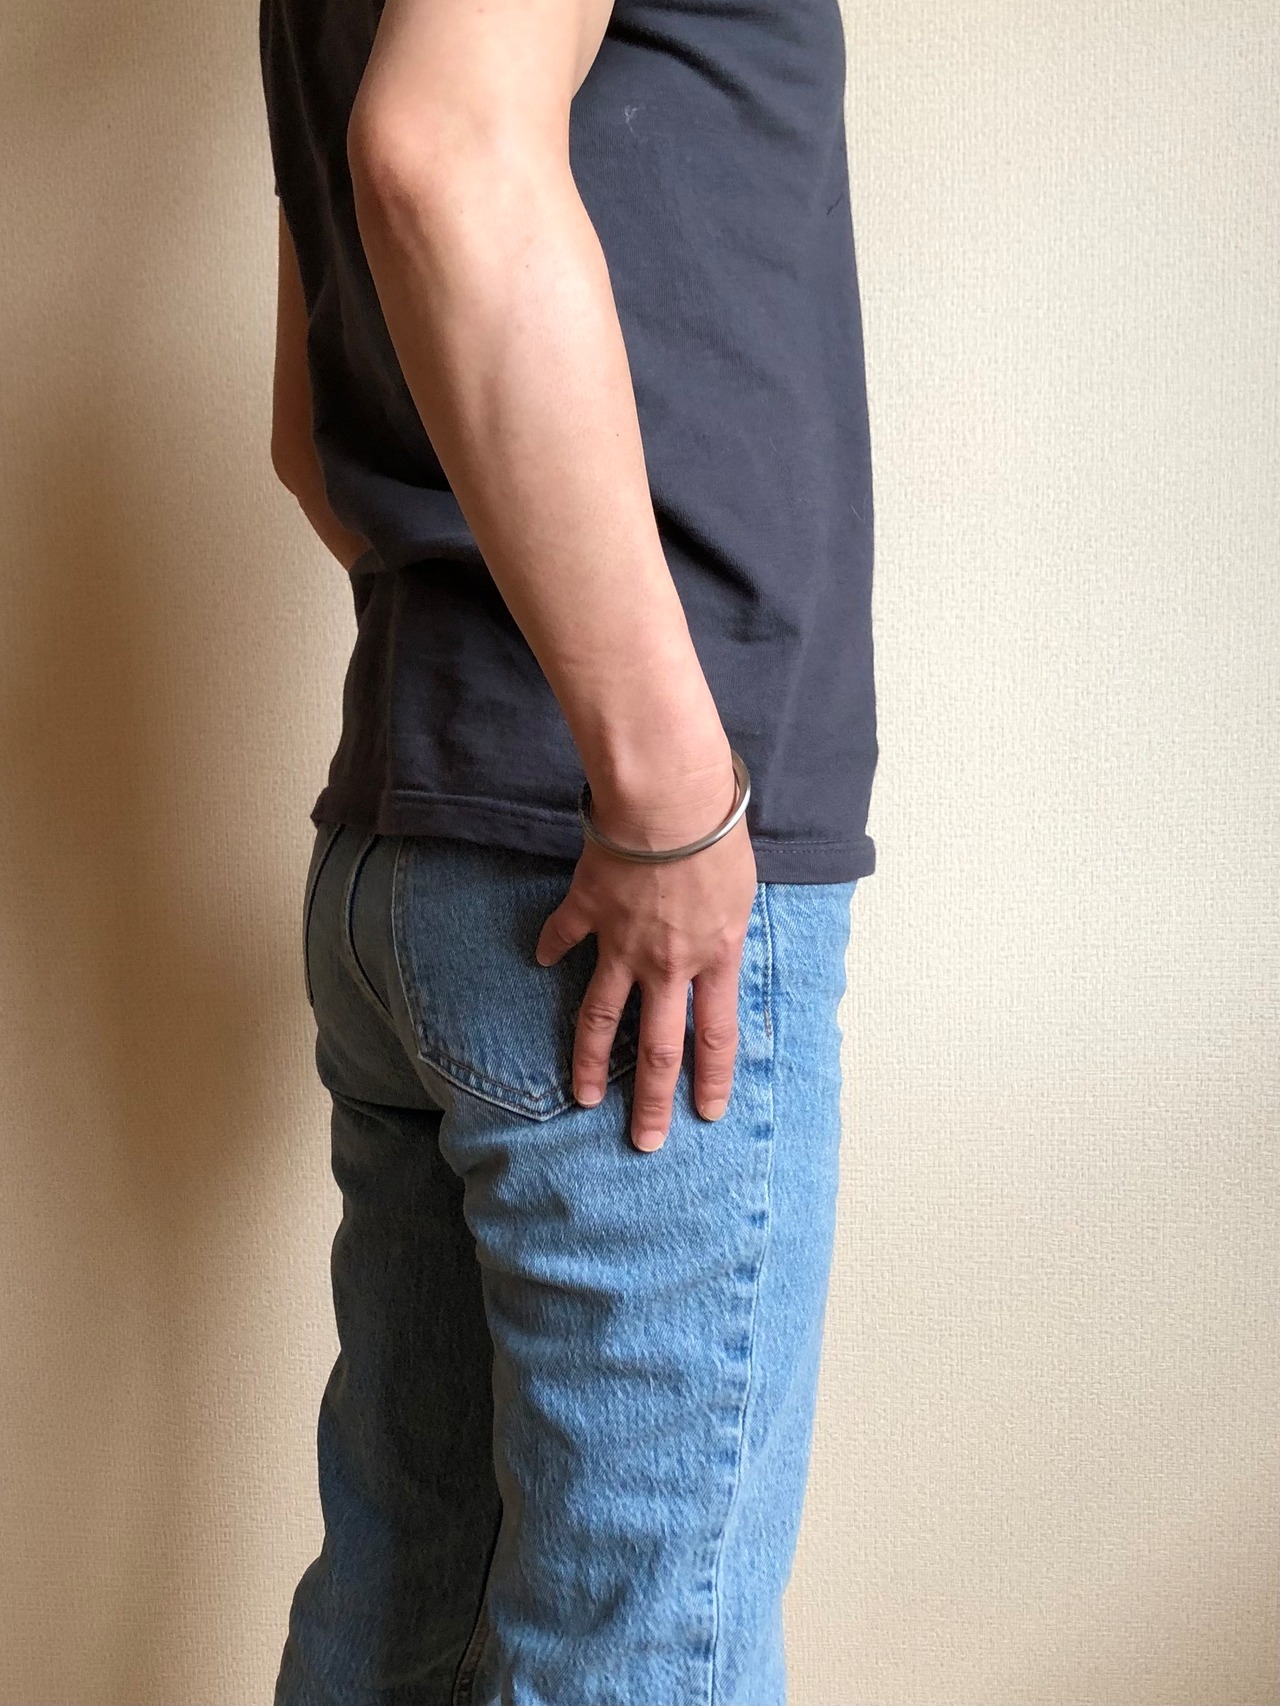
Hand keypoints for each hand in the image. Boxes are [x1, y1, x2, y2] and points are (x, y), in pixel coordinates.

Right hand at [534, 762, 757, 1151]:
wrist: (671, 802)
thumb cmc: (718, 833)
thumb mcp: (743, 890)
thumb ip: (727, 927)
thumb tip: (720, 942)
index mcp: (715, 958)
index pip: (715, 1037)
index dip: (711, 1079)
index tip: (705, 1114)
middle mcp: (667, 964)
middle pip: (657, 1047)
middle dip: (651, 1101)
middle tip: (644, 1142)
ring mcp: (622, 942)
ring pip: (601, 1017)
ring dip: (590, 1061)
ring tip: (583, 1095)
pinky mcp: (588, 910)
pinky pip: (563, 936)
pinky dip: (549, 947)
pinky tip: (539, 960)